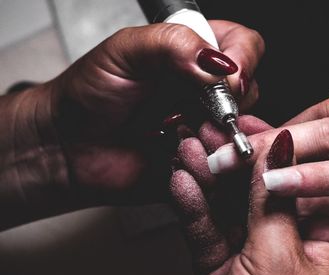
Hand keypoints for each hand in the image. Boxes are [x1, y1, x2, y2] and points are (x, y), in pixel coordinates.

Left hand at [0, 21, 263, 227]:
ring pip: (242, 133)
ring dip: (212, 137)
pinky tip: (174, 157)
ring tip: (172, 135)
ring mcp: (206, 128)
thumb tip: (219, 65)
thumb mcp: (124, 51)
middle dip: (226, 107)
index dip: (244, 61)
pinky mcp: (201, 163)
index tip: (224, 79)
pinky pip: (223, 167)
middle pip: (250, 93)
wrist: (68, 146)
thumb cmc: (89, 94)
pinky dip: (205, 164)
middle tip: (189, 112)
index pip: (245, 47)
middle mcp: (206, 90)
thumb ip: (173, 43)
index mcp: (194, 54)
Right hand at [170, 117, 328, 274]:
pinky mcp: (225, 269)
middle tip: (209, 132)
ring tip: (188, 149)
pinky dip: (194, 208)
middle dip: (232, 159)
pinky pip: (209, 232)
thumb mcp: (278, 257)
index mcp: (327, 241)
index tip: (247, 126)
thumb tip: (282, 146)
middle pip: (260, 189)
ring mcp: (256, 257)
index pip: (300, 178)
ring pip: (230, 207)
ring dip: (208, 177)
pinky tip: (182, 183)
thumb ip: (272, 199)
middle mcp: (294, 246)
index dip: (272, 149)